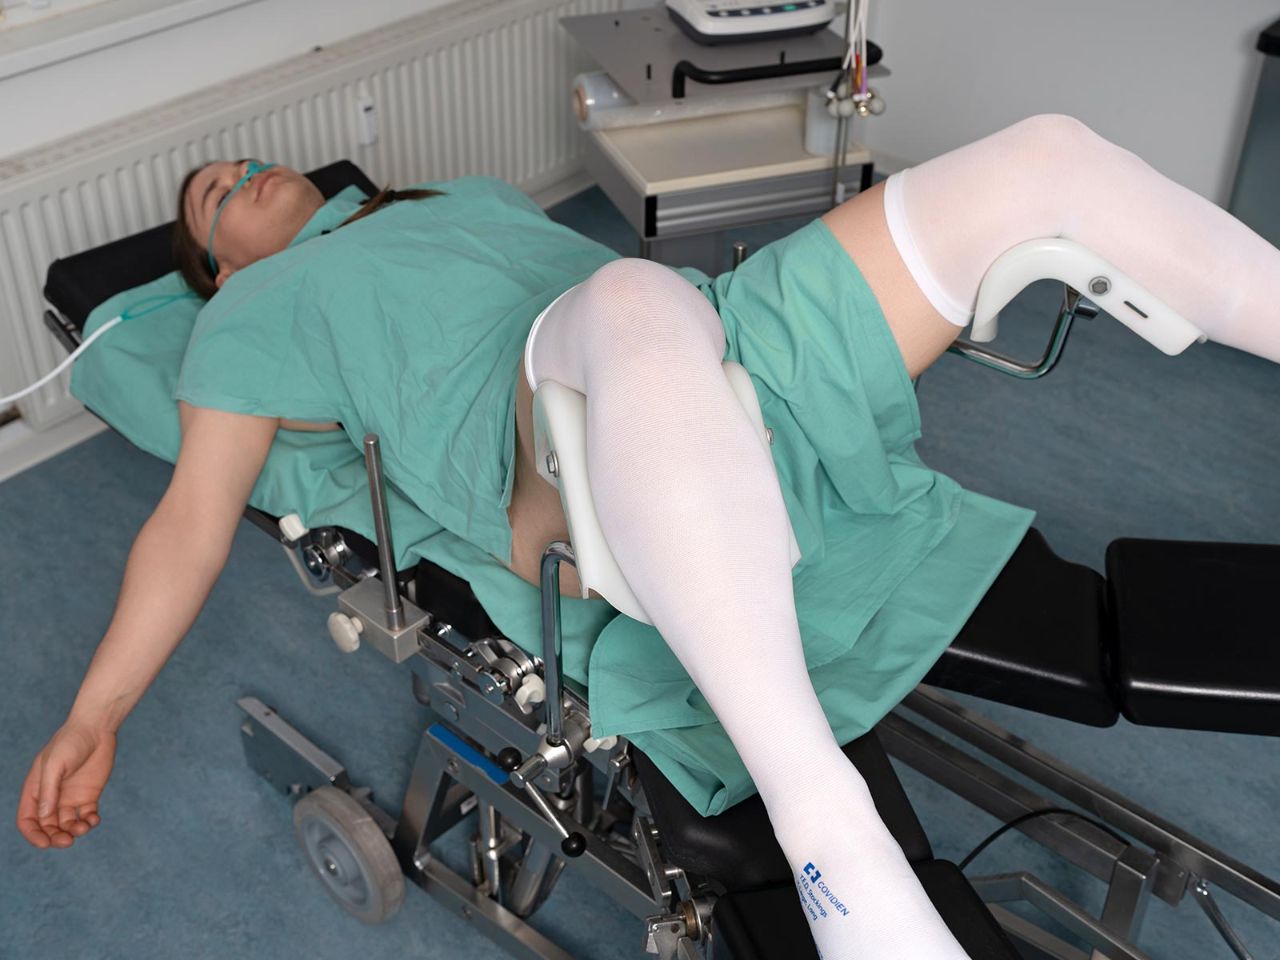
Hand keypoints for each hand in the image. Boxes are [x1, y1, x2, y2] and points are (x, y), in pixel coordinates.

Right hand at [16, 722, 116, 848]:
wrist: (96, 728)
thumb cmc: (70, 742)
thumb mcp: (55, 765)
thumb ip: (49, 791)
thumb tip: (44, 817)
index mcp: (35, 790)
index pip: (28, 820)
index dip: (33, 835)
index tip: (45, 843)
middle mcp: (51, 797)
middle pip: (48, 826)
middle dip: (55, 837)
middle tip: (68, 841)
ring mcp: (70, 797)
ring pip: (67, 824)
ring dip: (74, 831)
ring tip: (84, 827)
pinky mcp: (89, 795)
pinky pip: (87, 815)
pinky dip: (90, 822)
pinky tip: (94, 819)